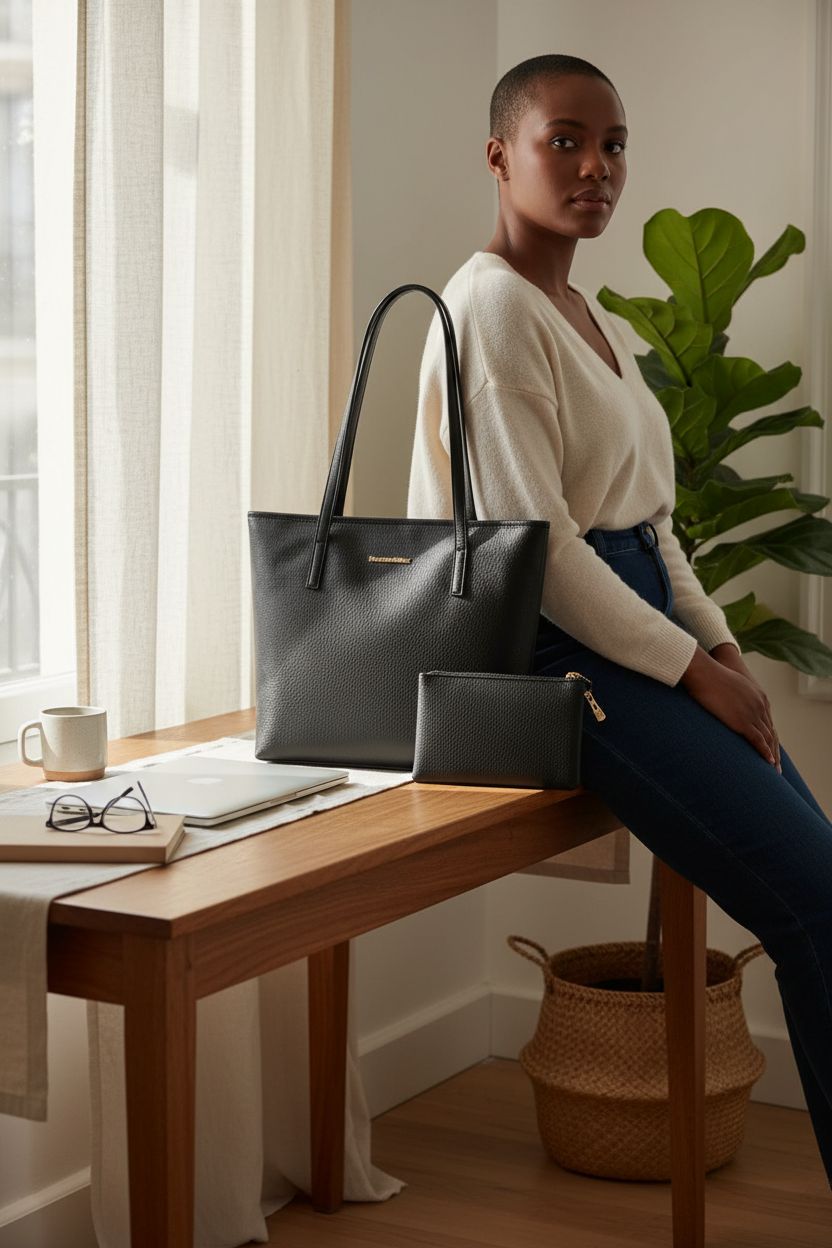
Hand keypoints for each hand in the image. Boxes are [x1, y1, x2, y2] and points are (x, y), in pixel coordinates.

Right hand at [680, 645, 780, 772]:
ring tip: (773, 769)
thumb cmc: (709, 676)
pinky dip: (764, 752)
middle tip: (776, 764)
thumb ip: (729, 695)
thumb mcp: (727, 685)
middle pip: (771, 731)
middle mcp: (760, 705)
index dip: (770, 736)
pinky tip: (767, 762)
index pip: (768, 721)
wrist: (704, 672)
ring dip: (772, 754)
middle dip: (774, 748)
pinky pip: (758, 740)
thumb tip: (720, 700)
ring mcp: (753, 713)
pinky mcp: (743, 721)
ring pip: (768, 738)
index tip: (771, 748)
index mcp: (758, 696)